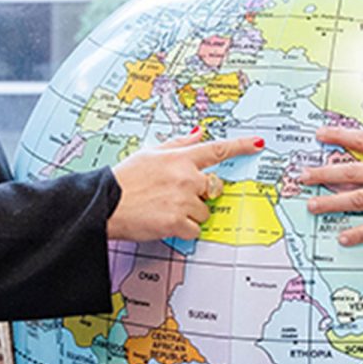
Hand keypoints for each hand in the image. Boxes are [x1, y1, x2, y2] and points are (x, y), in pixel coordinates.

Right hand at [107, 128, 265, 241]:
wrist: (104, 204)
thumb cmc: (123, 179)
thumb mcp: (148, 153)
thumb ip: (177, 144)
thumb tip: (198, 133)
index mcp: (179, 158)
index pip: (216, 149)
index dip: (240, 146)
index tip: (257, 144)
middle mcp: (185, 177)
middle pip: (213, 187)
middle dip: (200, 194)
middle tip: (176, 197)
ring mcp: (183, 200)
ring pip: (205, 211)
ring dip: (191, 214)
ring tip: (165, 210)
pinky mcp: (178, 221)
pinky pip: (195, 229)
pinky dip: (183, 230)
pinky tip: (165, 223)